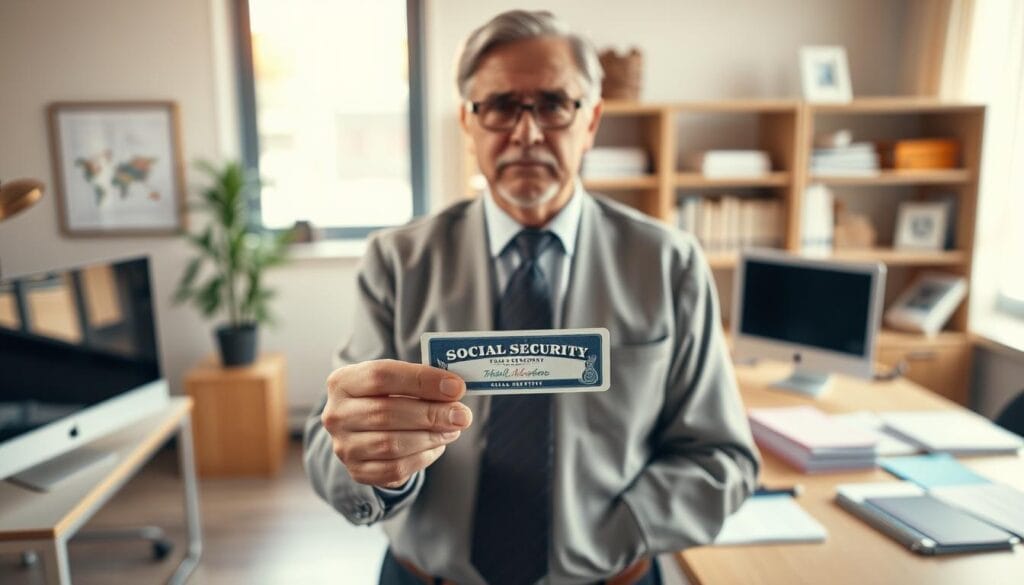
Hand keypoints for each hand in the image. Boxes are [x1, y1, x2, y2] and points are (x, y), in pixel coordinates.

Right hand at [322, 359, 471, 487]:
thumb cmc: (385, 396)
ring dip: (430, 437)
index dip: (422, 381)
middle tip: (462, 415)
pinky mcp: (357, 472)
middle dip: (432, 414)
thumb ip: (420, 381)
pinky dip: (422, 458)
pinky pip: (395, 469)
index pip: (381, 376)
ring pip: (392, 445)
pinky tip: (436, 446)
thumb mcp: (395, 380)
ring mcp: (344, 447)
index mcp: (342, 382)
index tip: (456, 387)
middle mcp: (336, 415)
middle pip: (387, 413)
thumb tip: (454, 390)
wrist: (362, 428)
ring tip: (453, 429)